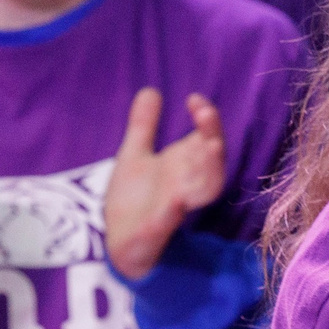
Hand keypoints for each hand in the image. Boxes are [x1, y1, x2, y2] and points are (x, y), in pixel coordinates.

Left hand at [103, 88, 225, 280]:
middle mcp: (187, 183)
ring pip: (204, 190)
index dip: (207, 120)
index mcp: (184, 166)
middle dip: (213, 138)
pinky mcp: (157, 229)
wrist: (115, 239)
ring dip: (209, 169)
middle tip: (206, 114)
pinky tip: (176, 199)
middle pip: (213, 161)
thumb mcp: (134, 155)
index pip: (207, 139)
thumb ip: (144, 125)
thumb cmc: (133, 198)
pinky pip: (170, 220)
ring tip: (209, 147)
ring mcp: (175, 206)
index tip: (194, 99)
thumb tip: (151, 90)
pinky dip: (174, 209)